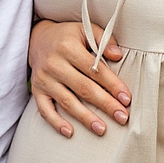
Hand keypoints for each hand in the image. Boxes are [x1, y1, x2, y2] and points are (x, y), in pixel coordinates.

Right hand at [31, 17, 129, 136]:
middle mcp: (55, 64)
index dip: (112, 85)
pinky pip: (45, 110)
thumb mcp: (85, 29)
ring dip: (86, 118)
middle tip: (122, 117)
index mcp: (68, 48)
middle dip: (105, 104)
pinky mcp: (37, 91)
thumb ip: (103, 40)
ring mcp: (44, 80)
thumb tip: (117, 56)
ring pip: (67, 102)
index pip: (95, 70)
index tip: (126, 99)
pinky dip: (56, 122)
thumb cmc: (67, 36)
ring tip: (102, 129)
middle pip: (84, 88)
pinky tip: (70, 132)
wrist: (37, 39)